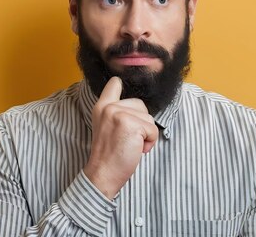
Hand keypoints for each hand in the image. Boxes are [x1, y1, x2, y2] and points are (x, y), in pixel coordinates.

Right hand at [83, 77, 158, 198]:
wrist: (102, 174)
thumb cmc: (109, 155)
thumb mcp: (107, 127)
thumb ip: (116, 113)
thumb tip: (138, 105)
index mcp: (102, 107)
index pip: (114, 84)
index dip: (121, 84)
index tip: (120, 81)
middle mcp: (110, 107)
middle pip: (141, 105)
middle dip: (141, 123)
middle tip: (126, 139)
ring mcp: (120, 114)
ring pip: (149, 119)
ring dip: (146, 135)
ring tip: (130, 145)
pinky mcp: (131, 124)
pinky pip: (153, 130)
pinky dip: (149, 142)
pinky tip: (136, 149)